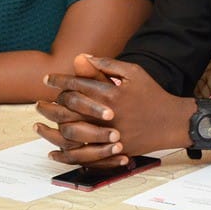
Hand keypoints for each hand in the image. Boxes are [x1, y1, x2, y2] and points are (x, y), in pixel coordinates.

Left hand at [35, 56, 194, 167]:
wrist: (171, 122)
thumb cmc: (152, 94)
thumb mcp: (134, 73)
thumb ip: (108, 64)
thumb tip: (83, 57)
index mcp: (111, 92)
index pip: (77, 84)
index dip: (59, 80)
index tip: (47, 79)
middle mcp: (108, 113)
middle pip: (70, 107)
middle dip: (50, 103)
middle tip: (39, 101)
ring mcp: (109, 133)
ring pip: (72, 130)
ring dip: (53, 126)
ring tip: (41, 122)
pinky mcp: (112, 149)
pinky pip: (83, 152)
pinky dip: (66, 151)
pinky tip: (54, 148)